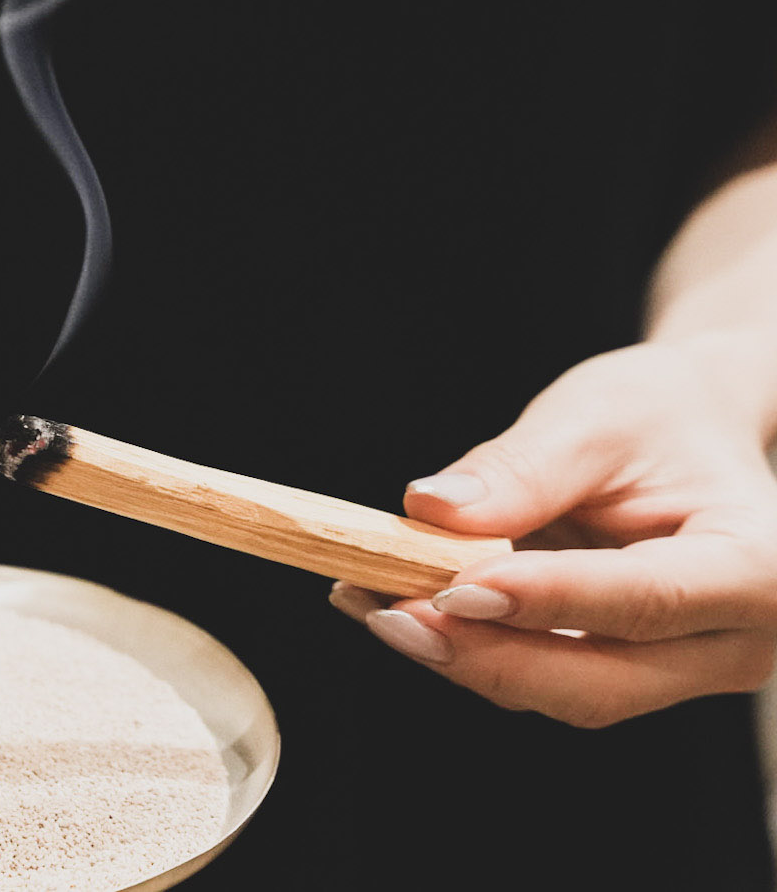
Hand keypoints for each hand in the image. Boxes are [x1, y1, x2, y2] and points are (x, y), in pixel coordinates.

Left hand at [331, 333, 776, 726]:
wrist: (691, 430)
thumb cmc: (658, 414)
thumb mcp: (595, 414)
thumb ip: (520, 468)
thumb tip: (432, 510)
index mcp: (762, 568)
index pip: (647, 601)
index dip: (547, 601)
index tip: (454, 587)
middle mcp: (738, 641)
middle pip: (603, 681)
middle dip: (487, 653)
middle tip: (388, 612)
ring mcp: (687, 670)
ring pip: (568, 692)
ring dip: (463, 656)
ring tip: (368, 601)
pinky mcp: (632, 672)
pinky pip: (547, 677)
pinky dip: (470, 648)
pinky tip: (392, 605)